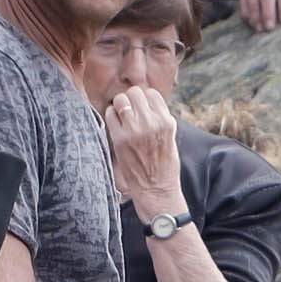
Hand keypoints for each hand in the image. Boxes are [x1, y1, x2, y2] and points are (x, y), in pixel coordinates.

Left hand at [99, 84, 180, 210]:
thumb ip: (159, 118)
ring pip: (120, 100)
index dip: (145, 99)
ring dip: (120, 106)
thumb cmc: (164, 164)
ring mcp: (134, 130)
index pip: (151, 94)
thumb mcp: (170, 137)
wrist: (156, 189)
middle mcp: (151, 122)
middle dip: (131, 99)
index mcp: (166, 121)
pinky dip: (111, 116)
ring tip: (122, 117)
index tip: (142, 108)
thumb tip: (145, 102)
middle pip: (135, 93)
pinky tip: (117, 126)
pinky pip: (110, 114)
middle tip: (130, 111)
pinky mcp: (119, 139)